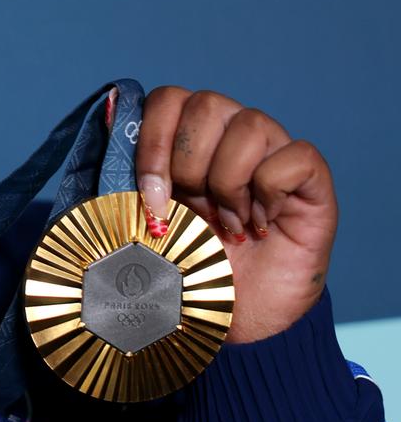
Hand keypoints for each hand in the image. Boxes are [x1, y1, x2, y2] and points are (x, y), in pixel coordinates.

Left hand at [135, 88, 335, 343]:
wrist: (235, 321)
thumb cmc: (186, 271)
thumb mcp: (141, 226)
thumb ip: (124, 177)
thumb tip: (109, 118)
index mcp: (186, 140)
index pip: (167, 99)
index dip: (153, 142)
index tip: (152, 198)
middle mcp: (230, 135)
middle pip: (206, 104)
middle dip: (189, 165)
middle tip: (194, 212)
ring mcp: (274, 152)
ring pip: (250, 124)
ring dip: (228, 182)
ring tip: (227, 224)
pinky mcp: (311, 180)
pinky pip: (295, 156)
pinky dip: (271, 193)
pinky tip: (261, 226)